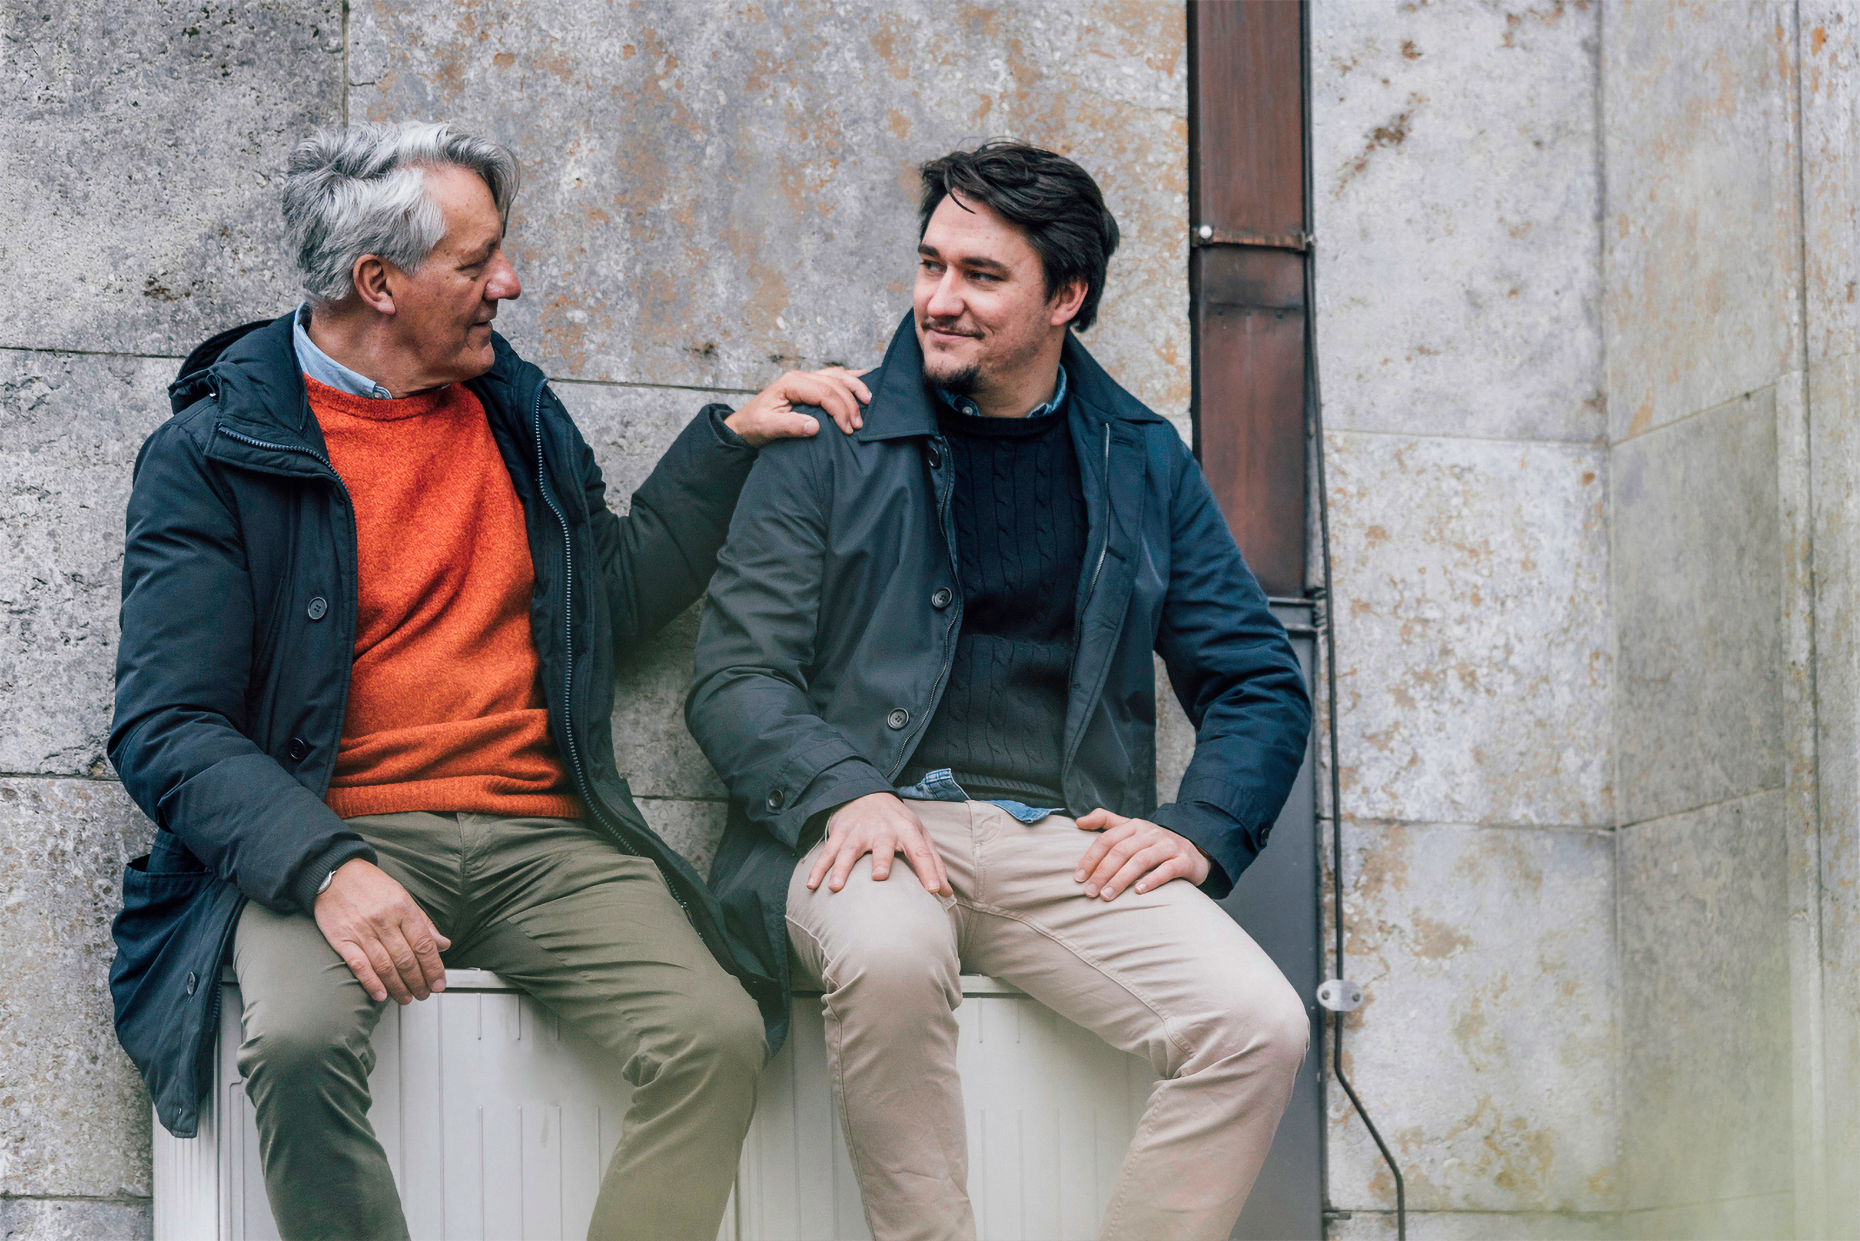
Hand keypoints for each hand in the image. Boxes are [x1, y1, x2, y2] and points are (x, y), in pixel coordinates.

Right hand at [313, 858, 451, 1003]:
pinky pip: (359, 966)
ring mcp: (362, 931)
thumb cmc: (370, 885)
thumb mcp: (403, 896)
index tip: (439, 982)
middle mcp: (383, 920)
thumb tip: (442, 944)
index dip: (434, 967)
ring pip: (385, 966)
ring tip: (407, 997)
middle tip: (424, 993)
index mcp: (402, 908)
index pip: (423, 944)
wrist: (335, 873)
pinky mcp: (342, 939)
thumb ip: (423, 922)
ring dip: (398, 987)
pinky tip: (381, 994)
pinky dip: (371, 983)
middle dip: (418, 981)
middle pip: (406, 959)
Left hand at [725, 366, 871, 445]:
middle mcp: (800, 377)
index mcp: (791, 383)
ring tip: (868, 401)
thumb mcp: (768, 428)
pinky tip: (862, 376)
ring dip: (855, 387)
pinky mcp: (809, 385)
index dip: (840, 410)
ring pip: (837, 376)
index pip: (824, 392)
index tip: (848, 429)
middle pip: (834, 383)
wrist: (745, 425)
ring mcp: (805, 378)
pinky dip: (849, 377)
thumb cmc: (755, 425)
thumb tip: (814, 427)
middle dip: (851, 403)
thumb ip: (790, 426)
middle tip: (858, 424)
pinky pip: (833, 376)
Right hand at [806, 792, 952, 895]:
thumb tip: (948, 893)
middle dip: (880, 860)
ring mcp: (858, 831)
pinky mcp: (840, 834)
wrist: (866, 793)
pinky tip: (812, 885)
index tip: (934, 891)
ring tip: (835, 887)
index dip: (929, 870)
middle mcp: (883, 830)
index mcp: (907, 830)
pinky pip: (827, 852)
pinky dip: (818, 868)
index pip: (921, 852)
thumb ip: (933, 863)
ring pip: (849, 851)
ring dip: (841, 868)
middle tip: (878, 876)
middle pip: (882, 846)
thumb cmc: (898, 822)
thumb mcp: (920, 835)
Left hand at [1073, 809, 1210, 900]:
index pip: (1108, 839)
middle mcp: (1151, 833)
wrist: (1194, 851)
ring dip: (1121, 879)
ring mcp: (1168, 846)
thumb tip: (1079, 822)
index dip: (1091, 858)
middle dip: (1102, 872)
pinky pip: (1166, 870)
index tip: (1079, 877)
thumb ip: (1106, 821)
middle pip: (1121, 851)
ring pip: (1141, 861)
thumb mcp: (1131, 829)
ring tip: (1107, 895)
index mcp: (1135, 825)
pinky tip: (1138, 892)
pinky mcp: (1184, 861)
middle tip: (1090, 892)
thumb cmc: (1154, 844)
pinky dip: (1151, 880)